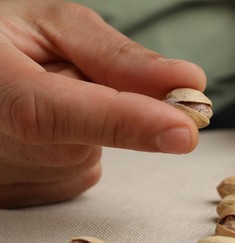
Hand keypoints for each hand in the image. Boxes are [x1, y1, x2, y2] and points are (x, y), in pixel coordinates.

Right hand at [0, 0, 205, 207]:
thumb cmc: (8, 40)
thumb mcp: (55, 26)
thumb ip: (117, 57)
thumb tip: (184, 82)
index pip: (54, 114)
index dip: (123, 123)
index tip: (182, 130)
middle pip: (83, 144)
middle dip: (107, 109)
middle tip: (72, 74)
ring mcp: (0, 176)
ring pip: (86, 159)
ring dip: (89, 126)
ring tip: (49, 95)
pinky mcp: (16, 193)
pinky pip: (77, 173)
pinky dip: (80, 145)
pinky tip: (51, 123)